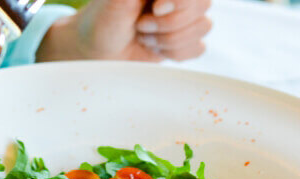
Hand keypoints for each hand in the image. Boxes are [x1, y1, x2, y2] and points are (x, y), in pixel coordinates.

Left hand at [37, 0, 211, 61]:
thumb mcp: (119, 0)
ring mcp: (185, 16)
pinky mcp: (185, 39)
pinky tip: (153, 46)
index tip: (155, 9)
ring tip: (143, 36)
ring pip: (203, 27)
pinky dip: (173, 52)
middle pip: (203, 5)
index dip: (178, 2)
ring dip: (167, 39)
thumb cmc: (103, 20)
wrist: (96, 50)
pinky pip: (198, 47)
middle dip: (167, 23)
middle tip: (139, 25)